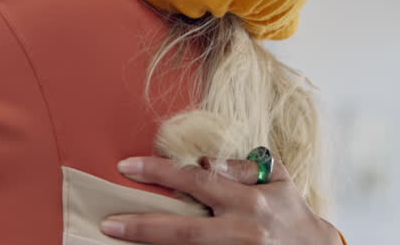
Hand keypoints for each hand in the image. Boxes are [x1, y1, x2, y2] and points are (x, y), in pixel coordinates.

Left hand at [101, 155, 341, 244]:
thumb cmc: (290, 209)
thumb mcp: (275, 178)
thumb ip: (240, 167)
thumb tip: (204, 163)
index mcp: (249, 199)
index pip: (197, 181)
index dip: (159, 172)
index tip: (126, 166)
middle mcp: (242, 230)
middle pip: (185, 230)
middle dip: (143, 226)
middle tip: (109, 222)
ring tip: (120, 237)